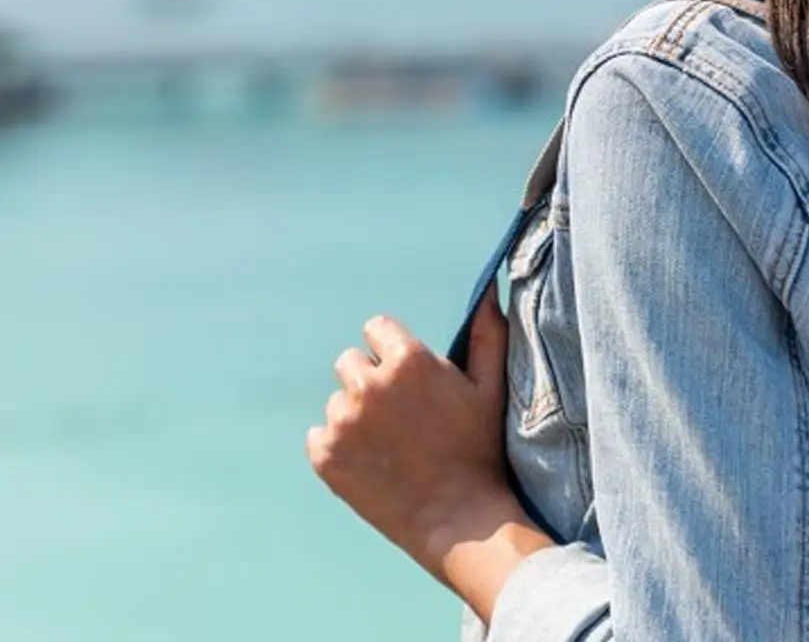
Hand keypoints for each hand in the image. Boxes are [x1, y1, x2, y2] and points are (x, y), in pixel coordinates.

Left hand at [307, 294, 535, 588]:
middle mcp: (369, 385)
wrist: (458, 519)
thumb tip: (488, 288)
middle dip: (370, 380)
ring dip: (356, 415)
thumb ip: (487, 331)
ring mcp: (343, 422)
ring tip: (388, 443)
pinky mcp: (325, 457)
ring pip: (337, 402)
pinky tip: (368, 461)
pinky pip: (318, 435)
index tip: (407, 377)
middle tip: (399, 413)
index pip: (376, 328)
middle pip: (351, 362)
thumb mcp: (490, 386)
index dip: (392, 350)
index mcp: (408, 360)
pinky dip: (336, 445)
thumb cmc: (478, 448)